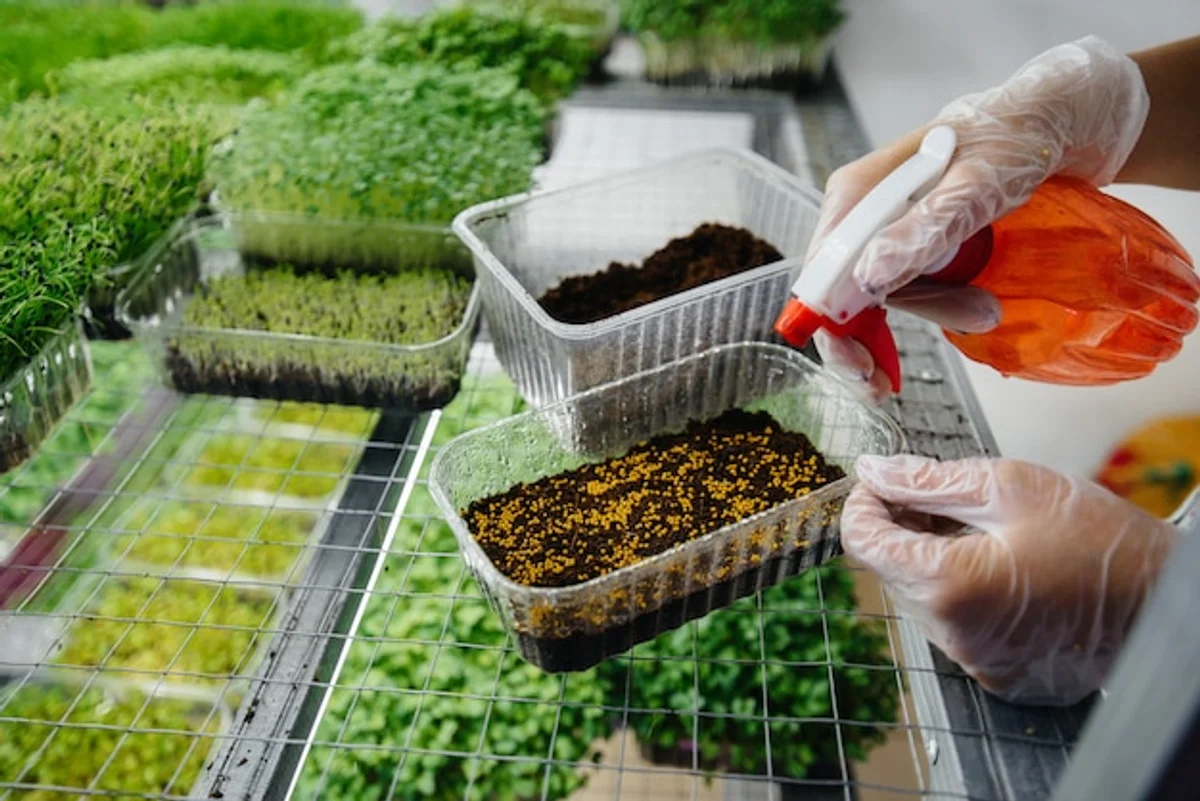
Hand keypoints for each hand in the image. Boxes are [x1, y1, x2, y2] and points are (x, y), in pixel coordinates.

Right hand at [811, 36, 1149, 400]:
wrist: (1057, 121)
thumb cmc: (1016, 140)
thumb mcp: (976, 185)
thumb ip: (924, 230)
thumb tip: (869, 279)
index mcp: (858, 193)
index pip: (823, 270)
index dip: (831, 324)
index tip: (859, 366)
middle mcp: (862, 211)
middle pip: (841, 291)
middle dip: (859, 343)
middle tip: (879, 388)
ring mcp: (886, 228)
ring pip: (875, 296)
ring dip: (908, 327)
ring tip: (967, 326)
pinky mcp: (912, 241)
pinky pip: (903, 288)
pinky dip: (927, 312)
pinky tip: (960, 318)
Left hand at [842, 455, 1177, 705]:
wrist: (1164, 598)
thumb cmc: (1098, 539)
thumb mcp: (1009, 486)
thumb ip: (927, 480)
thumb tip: (873, 472)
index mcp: (947, 584)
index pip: (863, 541)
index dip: (864, 503)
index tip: (883, 481)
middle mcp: (952, 633)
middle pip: (889, 569)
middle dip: (902, 527)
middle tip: (938, 495)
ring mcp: (973, 659)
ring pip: (919, 596)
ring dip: (930, 557)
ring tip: (978, 528)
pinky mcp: (995, 671)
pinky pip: (951, 623)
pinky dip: (958, 589)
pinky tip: (995, 563)